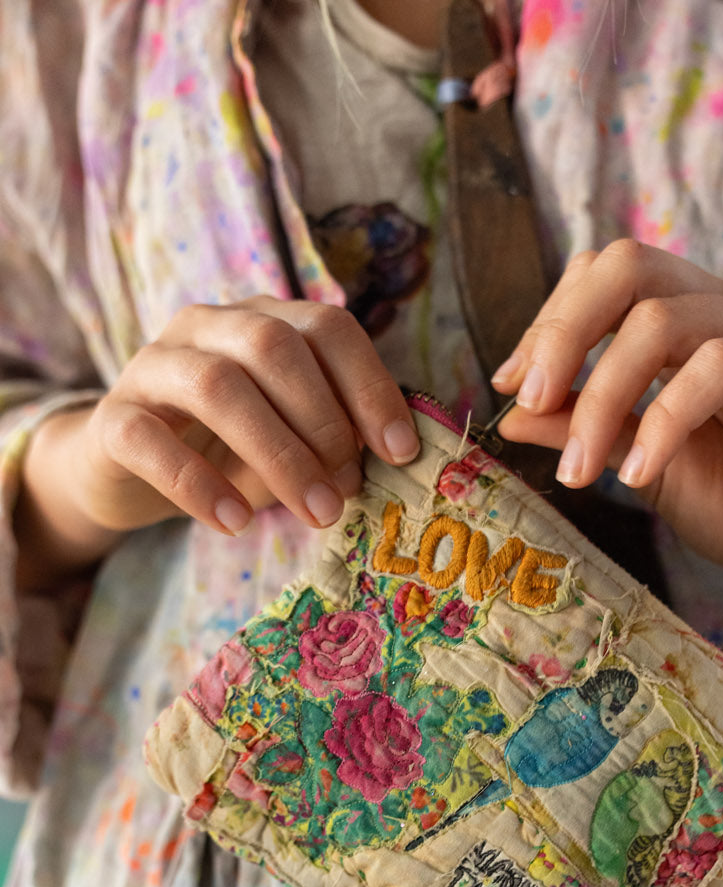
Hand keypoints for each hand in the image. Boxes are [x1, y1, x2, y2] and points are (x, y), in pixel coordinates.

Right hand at [67, 296, 418, 536]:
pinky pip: (150, 440)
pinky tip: (235, 521)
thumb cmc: (228, 453)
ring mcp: (154, 366)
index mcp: (263, 321)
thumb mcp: (293, 440)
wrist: (130, 473)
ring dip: (278, 454)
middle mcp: (207, 326)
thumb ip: (337, 437)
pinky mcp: (114, 418)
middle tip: (349, 491)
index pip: (327, 326)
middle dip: (323, 423)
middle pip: (273, 347)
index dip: (370, 385)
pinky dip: (198, 483)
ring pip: (217, 386)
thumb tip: (399, 462)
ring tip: (315, 512)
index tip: (400, 451)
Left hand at [492, 240, 722, 603]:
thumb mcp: (643, 468)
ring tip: (580, 470)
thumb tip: (509, 410)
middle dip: (562, 331)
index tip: (509, 387)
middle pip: (628, 266)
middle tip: (529, 400)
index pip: (605, 276)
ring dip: (602, 396)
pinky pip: (719, 365)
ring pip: (663, 319)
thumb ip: (586, 430)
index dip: (548, 322)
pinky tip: (639, 473)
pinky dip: (664, 421)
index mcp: (686, 323)